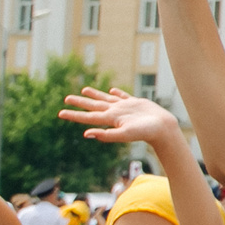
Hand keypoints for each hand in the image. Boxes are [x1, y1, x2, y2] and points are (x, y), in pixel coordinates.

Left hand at [59, 86, 181, 144]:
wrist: (164, 129)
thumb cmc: (146, 132)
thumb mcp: (125, 134)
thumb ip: (106, 135)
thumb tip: (86, 134)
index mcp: (110, 119)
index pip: (88, 116)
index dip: (74, 114)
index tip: (60, 113)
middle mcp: (115, 113)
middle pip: (93, 106)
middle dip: (80, 102)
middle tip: (67, 98)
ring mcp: (125, 108)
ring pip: (106, 99)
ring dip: (95, 95)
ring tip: (84, 89)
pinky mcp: (136, 103)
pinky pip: (123, 96)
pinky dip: (116, 93)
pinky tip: (112, 91)